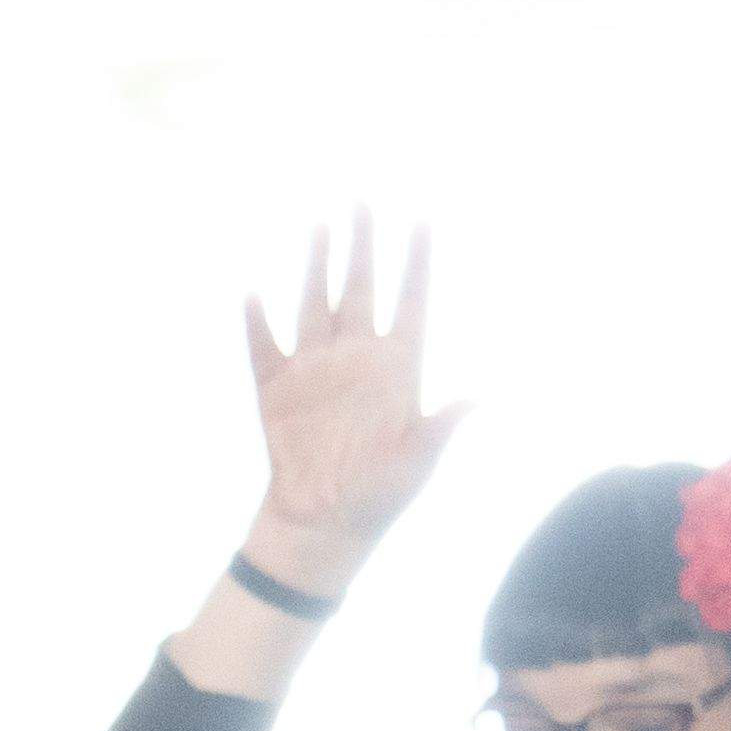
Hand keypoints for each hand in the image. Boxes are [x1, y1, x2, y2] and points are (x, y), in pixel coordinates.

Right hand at [239, 214, 461, 593]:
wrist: (323, 528)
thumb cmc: (380, 498)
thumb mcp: (419, 465)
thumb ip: (441, 429)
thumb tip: (476, 401)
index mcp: (398, 368)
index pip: (412, 302)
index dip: (417, 263)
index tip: (424, 222)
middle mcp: (357, 359)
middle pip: (361, 288)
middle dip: (363, 246)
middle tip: (363, 201)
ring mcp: (316, 372)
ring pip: (316, 304)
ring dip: (318, 267)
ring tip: (322, 227)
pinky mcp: (277, 393)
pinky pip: (265, 349)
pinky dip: (258, 323)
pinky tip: (254, 295)